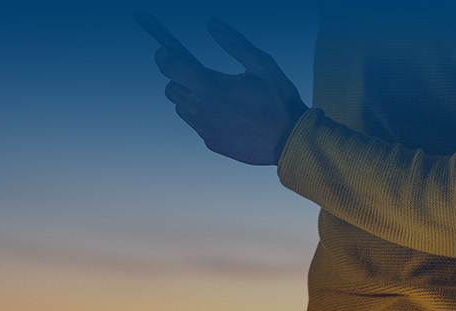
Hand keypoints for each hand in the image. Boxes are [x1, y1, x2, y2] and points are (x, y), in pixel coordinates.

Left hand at [138, 15, 307, 165]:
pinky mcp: (211, 142)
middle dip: (179, 77)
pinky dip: (203, 116)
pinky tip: (225, 113)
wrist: (291, 141)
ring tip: (213, 93)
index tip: (167, 50)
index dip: (164, 55)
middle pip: (171, 88)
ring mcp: (204, 128)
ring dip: (190, 97)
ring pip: (181, 107)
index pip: (169, 66)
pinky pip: (197, 125)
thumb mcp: (262, 64)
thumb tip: (213, 23)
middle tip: (197, 72)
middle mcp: (201, 109)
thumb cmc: (280, 101)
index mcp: (209, 86)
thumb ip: (234, 42)